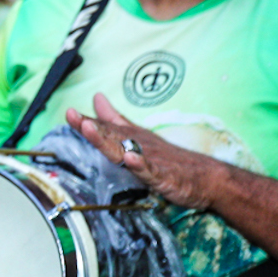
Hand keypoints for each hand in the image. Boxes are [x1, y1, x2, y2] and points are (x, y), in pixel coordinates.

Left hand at [67, 93, 225, 211]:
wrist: (208, 178)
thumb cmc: (171, 159)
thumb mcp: (140, 137)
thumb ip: (116, 120)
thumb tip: (97, 98)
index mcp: (133, 139)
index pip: (106, 129)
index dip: (86, 122)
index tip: (69, 113)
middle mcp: (140, 145)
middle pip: (112, 135)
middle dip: (92, 127)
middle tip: (73, 117)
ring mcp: (152, 160)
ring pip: (126, 149)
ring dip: (107, 140)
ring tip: (90, 129)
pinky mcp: (165, 177)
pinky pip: (151, 171)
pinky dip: (140, 165)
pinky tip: (130, 158)